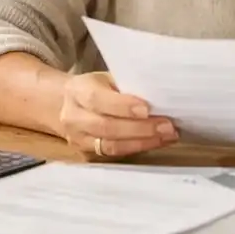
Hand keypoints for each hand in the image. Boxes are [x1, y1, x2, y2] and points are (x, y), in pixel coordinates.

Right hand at [58, 71, 177, 159]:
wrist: (65, 105)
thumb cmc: (96, 87)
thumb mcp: (105, 78)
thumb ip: (126, 86)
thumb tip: (159, 95)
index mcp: (77, 90)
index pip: (98, 99)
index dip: (123, 106)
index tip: (147, 108)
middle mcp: (73, 117)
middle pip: (106, 127)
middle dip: (140, 128)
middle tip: (168, 126)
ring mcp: (78, 139)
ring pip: (111, 146)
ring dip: (143, 142)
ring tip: (168, 136)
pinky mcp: (86, 154)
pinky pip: (114, 155)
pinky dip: (138, 148)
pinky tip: (157, 142)